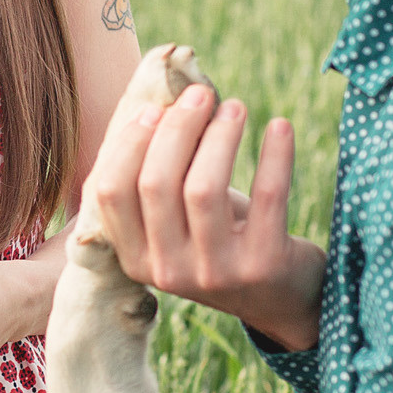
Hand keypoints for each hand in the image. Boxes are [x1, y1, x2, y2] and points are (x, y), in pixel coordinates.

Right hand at [84, 82, 325, 351]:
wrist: (280, 297)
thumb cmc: (222, 238)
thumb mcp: (179, 220)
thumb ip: (158, 177)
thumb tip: (155, 103)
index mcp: (136, 259)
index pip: (111, 192)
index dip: (130, 143)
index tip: (155, 109)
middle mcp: (168, 272)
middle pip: (156, 184)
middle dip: (177, 127)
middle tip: (201, 94)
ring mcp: (216, 273)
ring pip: (203, 189)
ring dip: (220, 136)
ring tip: (235, 107)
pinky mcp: (264, 265)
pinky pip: (267, 196)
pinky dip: (274, 155)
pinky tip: (280, 126)